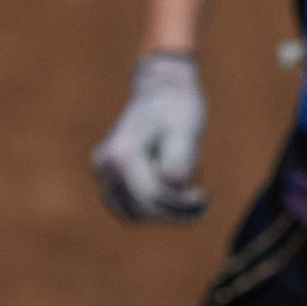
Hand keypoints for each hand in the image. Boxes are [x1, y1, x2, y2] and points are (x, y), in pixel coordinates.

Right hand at [91, 52, 209, 223]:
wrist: (161, 91)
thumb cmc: (177, 109)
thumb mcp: (185, 129)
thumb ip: (179, 158)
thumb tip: (173, 182)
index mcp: (121, 155)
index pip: (151, 201)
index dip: (181, 206)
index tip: (204, 196)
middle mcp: (105, 167)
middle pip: (142, 211)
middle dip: (174, 209)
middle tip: (201, 196)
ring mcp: (102, 174)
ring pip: (135, 214)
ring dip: (163, 210)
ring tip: (186, 190)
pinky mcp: (107, 180)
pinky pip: (130, 209)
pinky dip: (152, 207)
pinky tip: (171, 191)